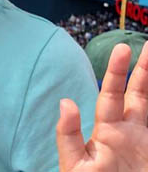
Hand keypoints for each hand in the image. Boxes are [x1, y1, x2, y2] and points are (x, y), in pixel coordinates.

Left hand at [57, 42, 147, 171]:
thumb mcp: (75, 165)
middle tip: (147, 46)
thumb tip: (66, 102)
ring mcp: (145, 143)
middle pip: (137, 95)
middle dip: (141, 70)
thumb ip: (69, 135)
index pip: (112, 94)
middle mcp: (129, 133)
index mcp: (108, 131)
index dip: (117, 72)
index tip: (124, 49)